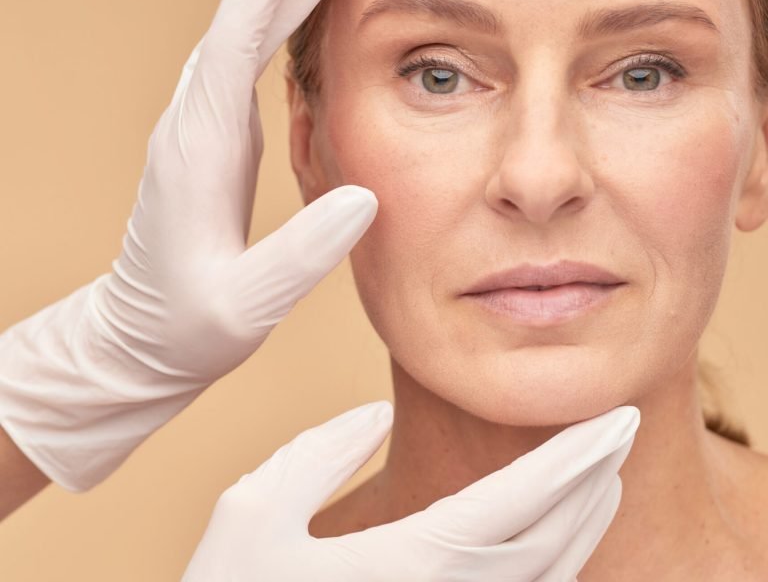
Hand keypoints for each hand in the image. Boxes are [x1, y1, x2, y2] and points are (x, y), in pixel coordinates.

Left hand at [0, 0, 376, 491]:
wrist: (141, 339)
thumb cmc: (188, 326)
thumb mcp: (245, 308)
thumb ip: (303, 256)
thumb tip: (364, 195)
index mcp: (200, 154)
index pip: (236, 46)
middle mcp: (194, 126)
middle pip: (240, 24)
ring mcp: (201, 128)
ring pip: (242, 34)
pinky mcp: (214, 139)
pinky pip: (246, 61)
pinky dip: (275, 23)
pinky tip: (300, 8)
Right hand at [182, 403, 639, 581]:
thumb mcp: (255, 510)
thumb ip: (318, 453)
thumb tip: (372, 416)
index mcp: (407, 564)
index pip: (512, 503)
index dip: (569, 460)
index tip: (613, 421)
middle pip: (546, 545)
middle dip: (591, 484)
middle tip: (621, 432)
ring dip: (581, 527)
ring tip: (602, 479)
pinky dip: (551, 568)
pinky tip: (554, 542)